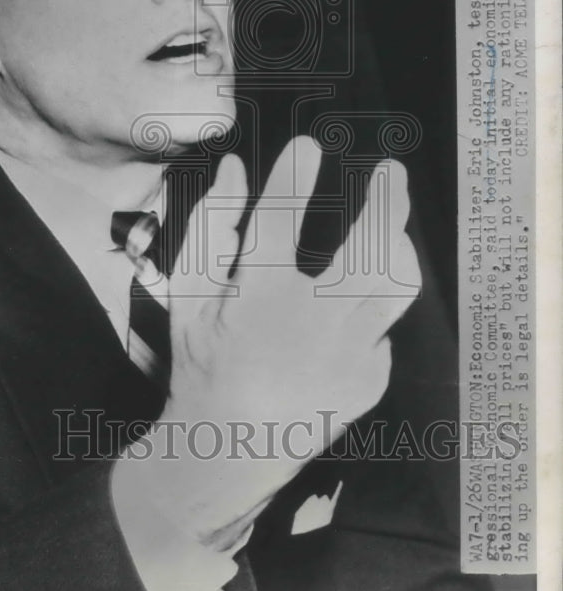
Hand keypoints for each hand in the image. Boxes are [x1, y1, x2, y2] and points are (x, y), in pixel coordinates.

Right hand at [124, 135, 421, 547]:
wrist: (230, 444)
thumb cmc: (204, 361)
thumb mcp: (191, 293)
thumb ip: (212, 226)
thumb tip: (234, 168)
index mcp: (260, 302)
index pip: (280, 220)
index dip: (294, 176)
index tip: (308, 146)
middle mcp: (313, 328)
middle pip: (370, 253)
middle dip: (388, 204)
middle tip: (392, 173)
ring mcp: (350, 359)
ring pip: (396, 288)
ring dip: (398, 246)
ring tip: (393, 226)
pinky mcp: (370, 380)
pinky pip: (384, 327)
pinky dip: (374, 304)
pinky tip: (353, 302)